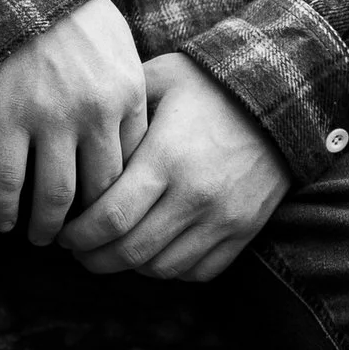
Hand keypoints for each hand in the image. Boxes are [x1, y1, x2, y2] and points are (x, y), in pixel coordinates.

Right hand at [0, 0, 147, 245]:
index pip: (132, 165)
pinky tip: (3, 224)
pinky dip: (4, 209)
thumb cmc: (75, 15)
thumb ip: (130, 93)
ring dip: (48, 227)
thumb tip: (137, 140)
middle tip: (82, 240)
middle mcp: (93, 115)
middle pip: (99, 190)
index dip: (122, 196)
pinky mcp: (6, 120)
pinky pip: (6, 180)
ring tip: (43, 239)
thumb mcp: (122, 48)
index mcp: (127, 96)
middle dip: (91, 223)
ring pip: (55, 196)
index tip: (112, 212)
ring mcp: (49, 120)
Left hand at [61, 53, 289, 283]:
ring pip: (162, 267)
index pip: (111, 217)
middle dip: (95, 258)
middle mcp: (195, 195)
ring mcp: (223, 217)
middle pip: (131, 250)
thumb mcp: (163, 78)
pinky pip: (198, 271)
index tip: (65, 233)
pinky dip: (171, 270)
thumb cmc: (212, 85)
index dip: (79, 234)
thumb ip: (120, 105)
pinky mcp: (244, 230)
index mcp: (167, 158)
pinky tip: (154, 250)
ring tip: (113, 251)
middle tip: (79, 251)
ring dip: (130, 267)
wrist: (283, 99)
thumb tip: (78, 127)